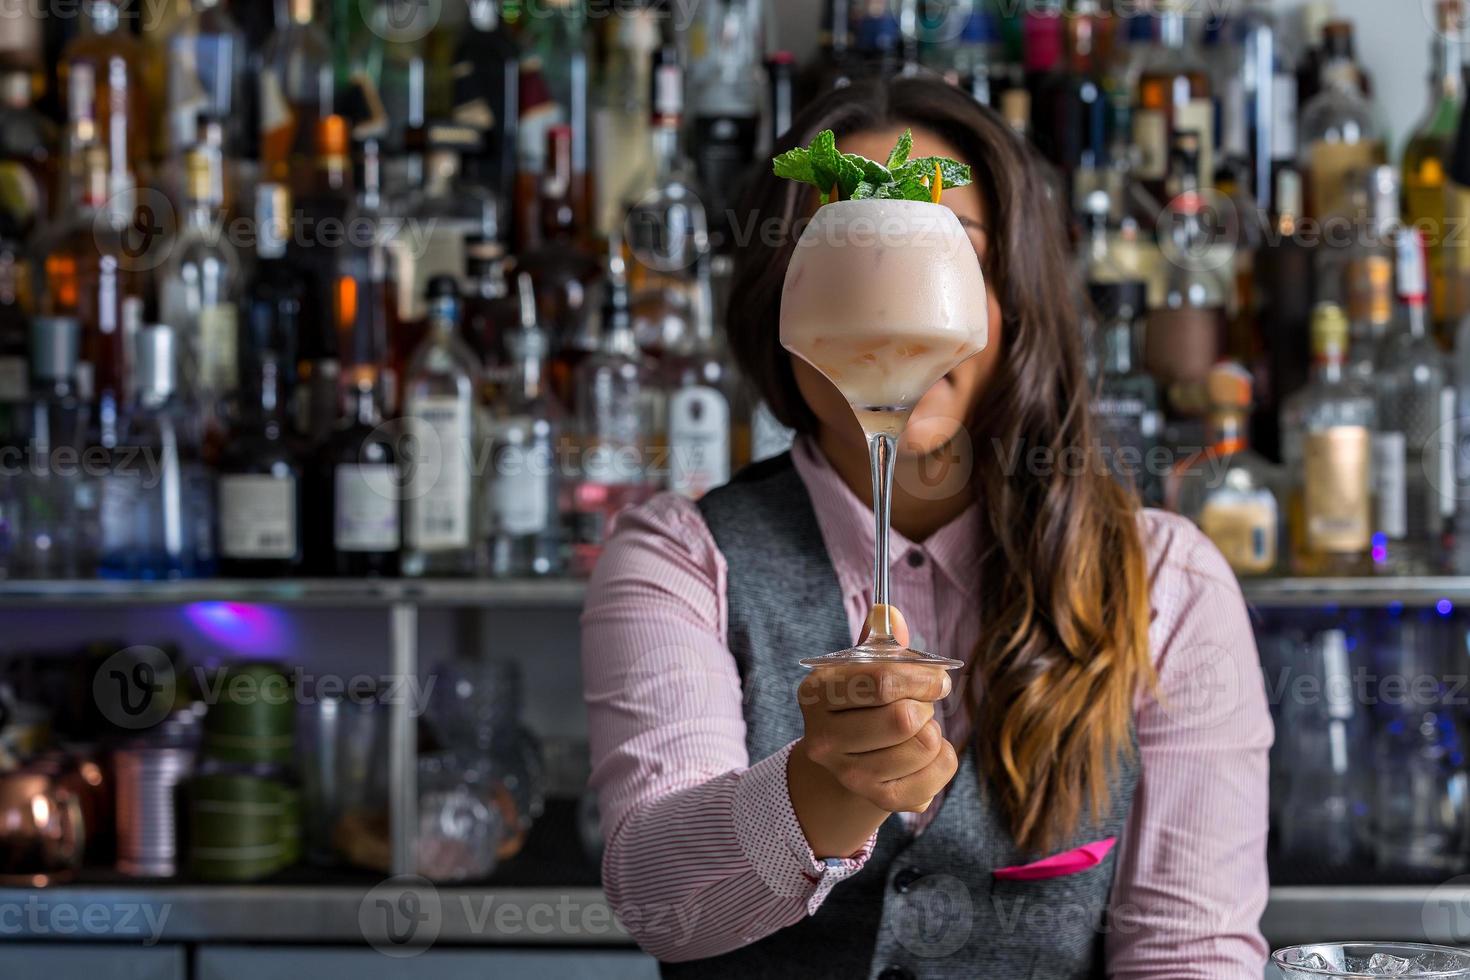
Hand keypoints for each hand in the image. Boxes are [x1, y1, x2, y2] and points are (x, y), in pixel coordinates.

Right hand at [787, 607, 959, 856]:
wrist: (847, 759)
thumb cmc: (861, 702)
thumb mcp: (863, 667)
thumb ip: (878, 640)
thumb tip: (887, 610)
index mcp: (817, 693)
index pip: (880, 681)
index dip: (920, 677)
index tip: (939, 678)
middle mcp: (823, 739)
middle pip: (904, 719)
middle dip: (926, 706)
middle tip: (924, 704)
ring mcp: (848, 774)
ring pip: (924, 745)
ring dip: (933, 730)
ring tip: (919, 728)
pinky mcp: (879, 800)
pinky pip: (938, 772)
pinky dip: (944, 757)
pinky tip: (927, 751)